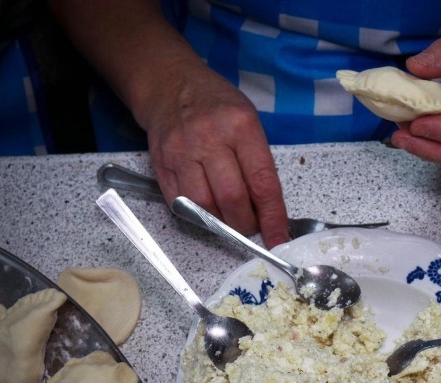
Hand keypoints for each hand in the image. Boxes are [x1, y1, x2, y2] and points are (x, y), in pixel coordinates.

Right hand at [142, 61, 289, 247]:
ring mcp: (181, 151)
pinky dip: (197, 216)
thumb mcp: (249, 121)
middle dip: (245, 223)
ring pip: (203, 207)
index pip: (262, 183)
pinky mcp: (161, 164)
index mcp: (241, 126)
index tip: (279, 239)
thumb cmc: (218, 105)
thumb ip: (259, 163)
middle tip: (250, 225)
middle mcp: (210, 138)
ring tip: (228, 218)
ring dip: (220, 223)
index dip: (273, 218)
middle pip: (231, 199)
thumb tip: (269, 210)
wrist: (171, 85)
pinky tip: (207, 209)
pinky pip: (180, 203)